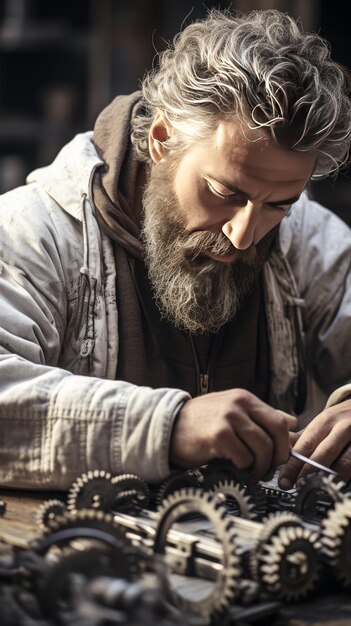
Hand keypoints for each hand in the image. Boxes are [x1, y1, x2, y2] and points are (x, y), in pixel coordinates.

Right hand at [169, 388, 296, 479]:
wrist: (167, 427)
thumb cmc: (200, 423)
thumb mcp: (232, 412)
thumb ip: (260, 417)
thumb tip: (292, 422)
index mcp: (245, 398)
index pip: (280, 421)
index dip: (285, 444)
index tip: (279, 458)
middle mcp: (238, 404)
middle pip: (277, 434)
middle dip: (277, 457)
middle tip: (268, 469)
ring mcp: (228, 418)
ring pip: (263, 448)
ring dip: (260, 466)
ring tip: (250, 472)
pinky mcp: (218, 435)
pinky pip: (243, 457)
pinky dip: (242, 467)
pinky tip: (233, 467)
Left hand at [278, 398, 350, 488]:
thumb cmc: (341, 420)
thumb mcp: (322, 423)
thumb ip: (303, 438)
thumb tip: (280, 453)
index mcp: (326, 420)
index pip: (306, 444)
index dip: (294, 464)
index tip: (284, 480)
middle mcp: (343, 428)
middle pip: (324, 453)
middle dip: (309, 472)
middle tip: (299, 486)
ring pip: (344, 463)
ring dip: (330, 478)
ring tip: (318, 489)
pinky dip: (347, 477)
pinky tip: (337, 484)